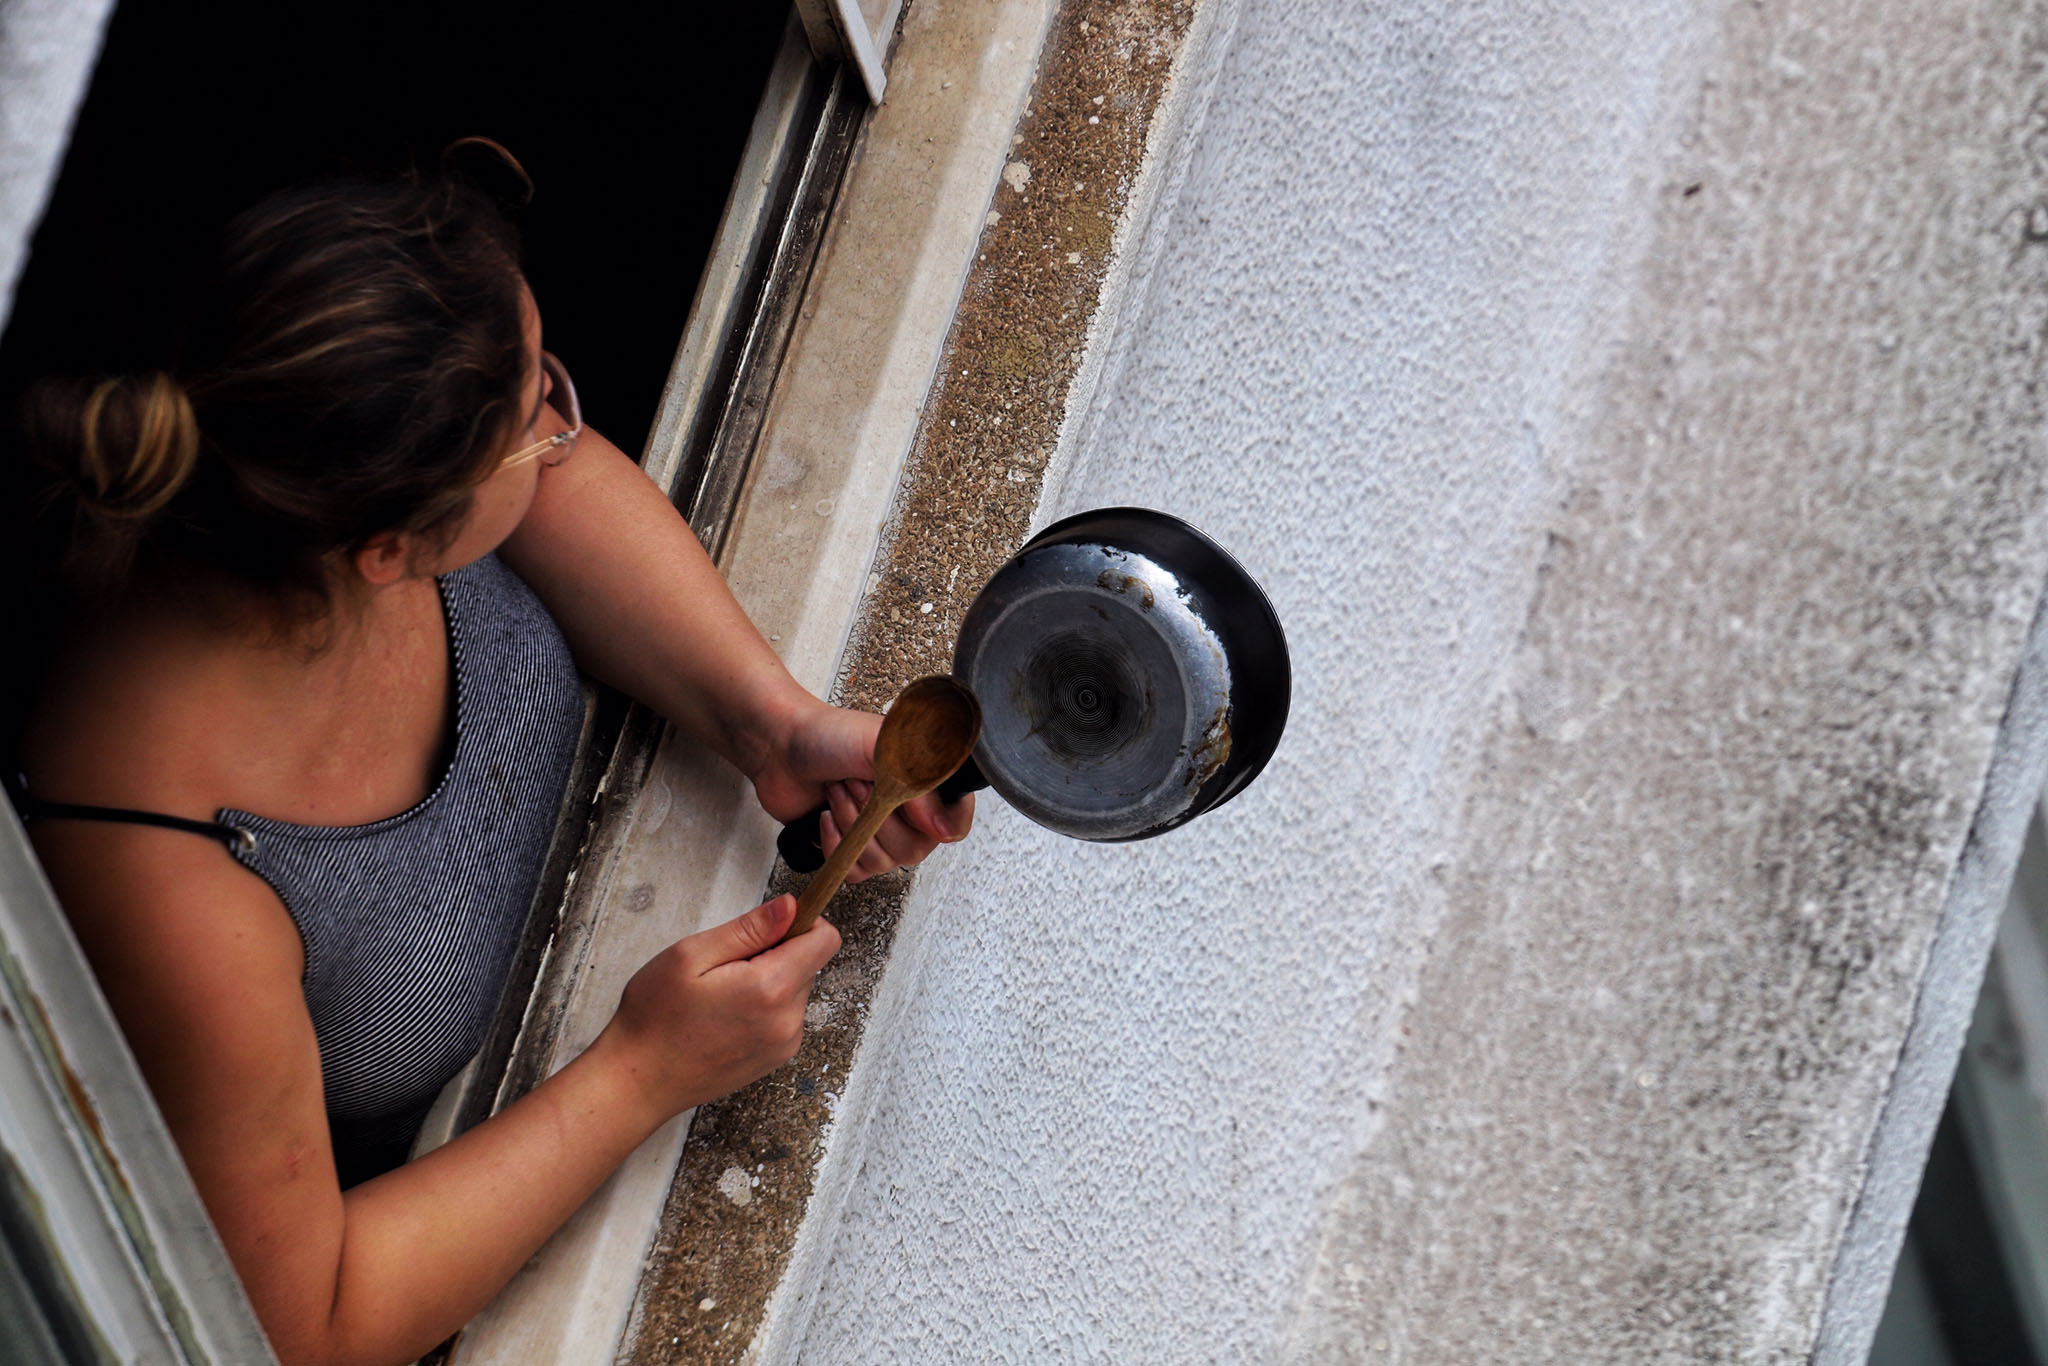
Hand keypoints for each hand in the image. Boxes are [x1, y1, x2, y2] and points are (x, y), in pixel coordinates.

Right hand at [603, 894, 839, 1116]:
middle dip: (775, 954)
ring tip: (720, 995)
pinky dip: (764, 1007)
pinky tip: (725, 1016)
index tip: (769, 927)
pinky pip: (785, 1016)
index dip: (802, 922)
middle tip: (726, 967)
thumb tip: (791, 906)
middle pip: (808, 964)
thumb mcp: (692, 955)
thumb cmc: (655, 1019)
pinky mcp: (775, 1058)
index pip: (825, 940)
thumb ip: (749, 928)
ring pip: (795, 990)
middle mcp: (787, 1020)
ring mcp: (784, 1044)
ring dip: (768, 981)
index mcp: (770, 989)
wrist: (638, 1081)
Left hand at [750, 698, 973, 882]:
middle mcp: (907, 810)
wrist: (779, 745)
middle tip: (858, 784)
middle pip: (915, 849)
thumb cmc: (829, 734)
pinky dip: (836, 846)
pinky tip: (827, 816)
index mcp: (925, 781)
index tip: (909, 807)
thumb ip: (921, 785)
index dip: (939, 822)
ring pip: (883, 862)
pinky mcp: (850, 847)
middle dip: (877, 817)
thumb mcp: (883, 747)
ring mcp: (879, 830)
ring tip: (838, 793)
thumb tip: (944, 830)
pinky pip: (856, 872)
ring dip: (853, 826)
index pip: (955, 821)